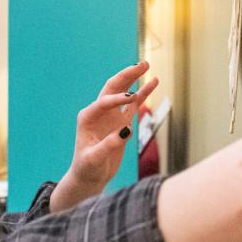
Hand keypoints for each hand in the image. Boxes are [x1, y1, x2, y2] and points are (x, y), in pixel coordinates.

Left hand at [69, 61, 158, 190]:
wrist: (90, 177)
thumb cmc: (88, 168)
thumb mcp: (95, 159)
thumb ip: (109, 144)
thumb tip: (127, 130)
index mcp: (88, 117)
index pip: (104, 101)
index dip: (117, 98)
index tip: (131, 98)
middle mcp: (99, 112)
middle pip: (113, 87)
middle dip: (127, 75)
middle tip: (142, 64)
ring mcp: (111, 116)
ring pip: (124, 92)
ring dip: (134, 78)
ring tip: (147, 65)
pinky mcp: (121, 122)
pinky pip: (134, 104)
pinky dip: (143, 93)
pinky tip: (153, 82)